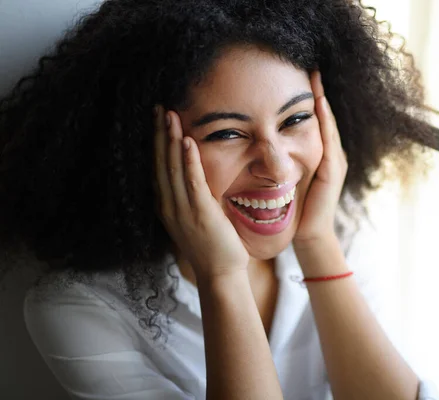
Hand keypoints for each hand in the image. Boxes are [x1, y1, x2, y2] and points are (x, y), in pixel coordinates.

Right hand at [153, 106, 248, 280]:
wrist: (220, 273)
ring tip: (169, 115)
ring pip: (172, 168)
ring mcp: (182, 209)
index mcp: (166, 205)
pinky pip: (191, 182)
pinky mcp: (200, 213)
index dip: (155, 142)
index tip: (156, 119)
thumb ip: (191, 196)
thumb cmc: (211, 245)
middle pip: (160, 162)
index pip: (157, 167)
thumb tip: (194, 175)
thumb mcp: (195, 216)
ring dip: (170, 139)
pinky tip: (186, 141)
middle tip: (158, 106)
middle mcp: (168, 205)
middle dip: (159, 133)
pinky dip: (188, 160)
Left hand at [293, 71, 347, 248]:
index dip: (309, 99)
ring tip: (317, 79)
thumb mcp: (286, 177)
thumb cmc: (295, 207)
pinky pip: (329, 141)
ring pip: (329, 124)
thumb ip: (280, 159)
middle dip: (319, 92)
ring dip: (323, 101)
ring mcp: (335, 162)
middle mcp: (331, 154)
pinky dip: (325, 122)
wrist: (308, 233)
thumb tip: (259, 142)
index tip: (299, 75)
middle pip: (324, 117)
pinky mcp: (333, 171)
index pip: (313, 121)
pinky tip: (319, 105)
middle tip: (312, 67)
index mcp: (319, 155)